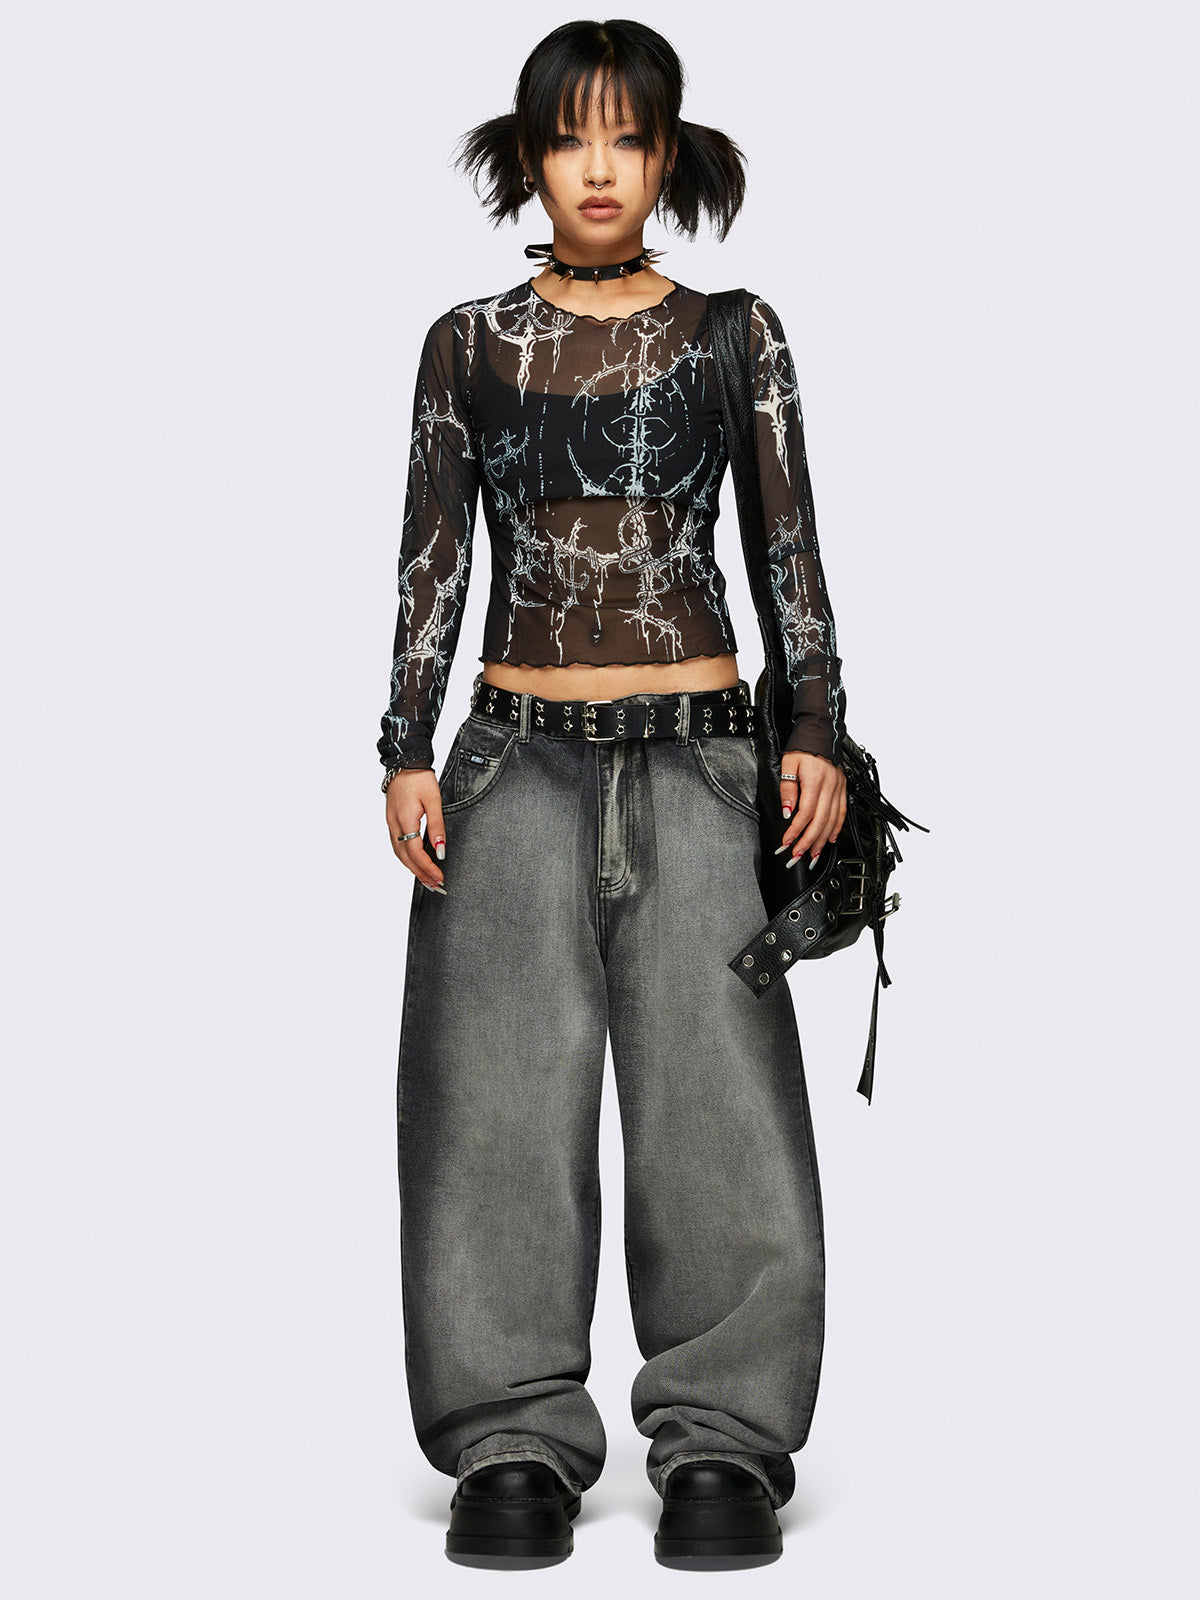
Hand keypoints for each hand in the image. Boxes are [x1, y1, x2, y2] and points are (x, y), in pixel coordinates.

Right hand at [385, 769, 447, 891]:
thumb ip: (437, 827)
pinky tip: (416, 863)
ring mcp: (390, 823)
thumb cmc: (420, 779)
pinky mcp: (391, 821)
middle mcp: (394, 824)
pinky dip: (407, 858)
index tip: (440, 877)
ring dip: (413, 868)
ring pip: (399, 854)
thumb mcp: (434, 800)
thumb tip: (440, 851)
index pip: (414, 852)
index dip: (427, 867)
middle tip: (436, 886)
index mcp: (404, 820)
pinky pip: (397, 846)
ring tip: (428, 879)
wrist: (405, 763)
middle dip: (420, 873)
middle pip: (405, 857)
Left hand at [778, 751, 846, 868]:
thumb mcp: (788, 764)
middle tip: (799, 855)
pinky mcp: (843, 788)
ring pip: (832, 820)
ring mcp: (838, 788)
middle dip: (809, 842)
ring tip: (813, 854)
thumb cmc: (803, 748)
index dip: (796, 830)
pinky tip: (829, 839)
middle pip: (820, 821)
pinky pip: (842, 812)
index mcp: (815, 781)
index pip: (806, 813)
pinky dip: (836, 828)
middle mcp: (830, 786)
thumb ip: (788, 789)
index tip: (786, 842)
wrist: (821, 734)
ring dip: (822, 840)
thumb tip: (788, 811)